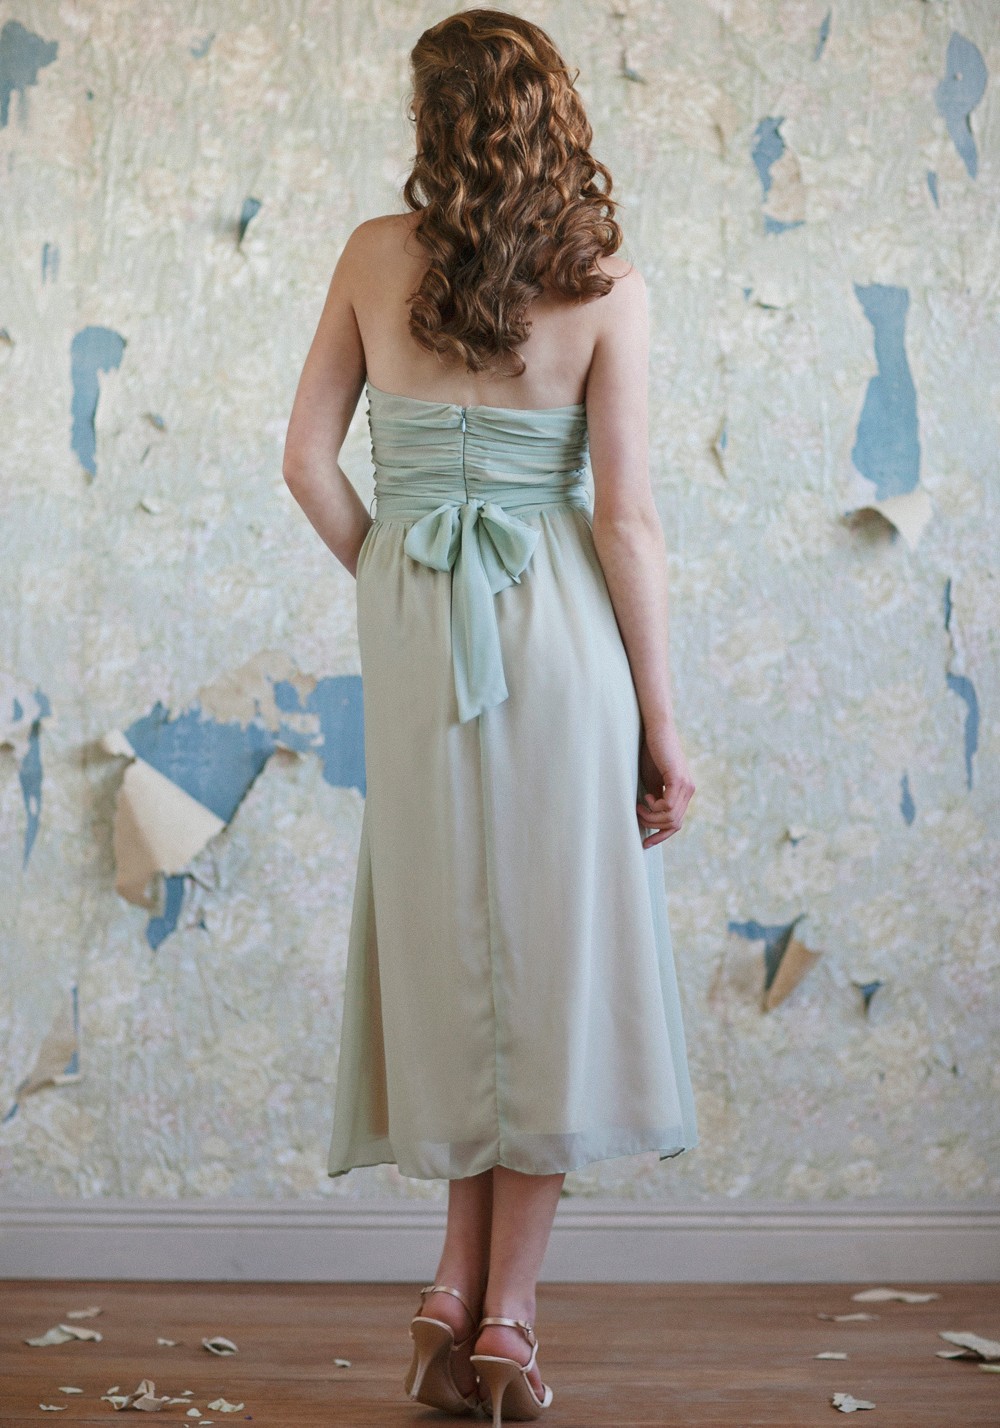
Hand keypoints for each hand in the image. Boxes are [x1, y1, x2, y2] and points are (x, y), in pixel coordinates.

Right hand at [636, 721, 694, 846]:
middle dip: (653, 826)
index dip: (662, 836)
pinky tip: (645, 796)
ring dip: (651, 817)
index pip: (676, 823)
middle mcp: (689, 791)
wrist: (655, 730)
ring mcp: (686, 786)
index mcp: (683, 793)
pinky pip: (668, 806)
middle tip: (637, 814)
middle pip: (674, 824)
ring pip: (671, 818)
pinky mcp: (678, 780)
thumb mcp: (653, 782)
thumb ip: (655, 798)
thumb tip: (650, 818)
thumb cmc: (651, 753)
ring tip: (639, 805)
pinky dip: (654, 807)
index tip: (646, 842)